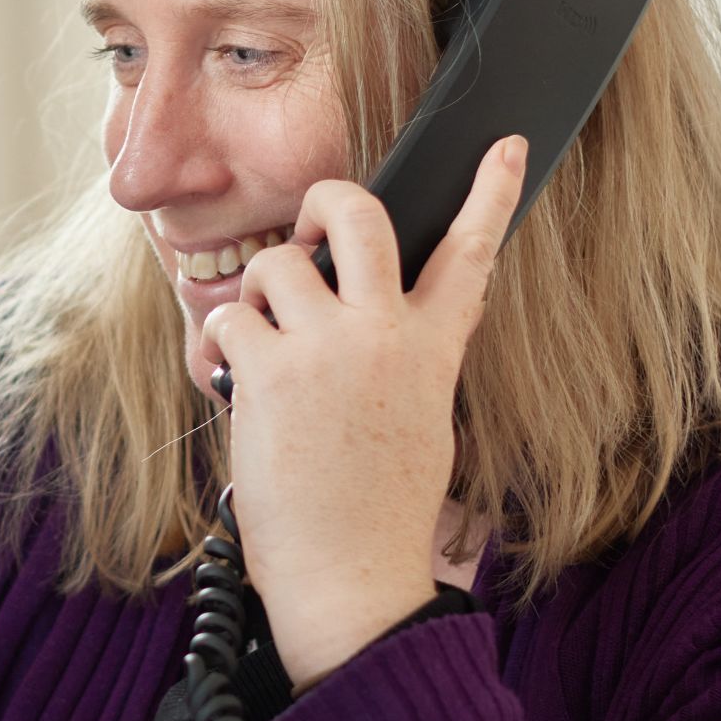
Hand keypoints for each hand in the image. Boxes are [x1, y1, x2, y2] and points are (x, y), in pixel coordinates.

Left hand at [196, 135, 526, 689]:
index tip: (502, 147)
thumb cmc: (377, 510)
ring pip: (277, 263)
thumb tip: (356, 325)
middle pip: (356, 213)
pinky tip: (232, 381)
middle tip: (307, 235)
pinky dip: (219, 344)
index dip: (490, 192)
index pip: (470, 253)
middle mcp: (384, 335)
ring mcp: (327, 348)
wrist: (352, 573)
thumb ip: (397, 359)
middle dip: (322, 203)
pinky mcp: (270, 372)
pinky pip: (229, 319)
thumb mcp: (419, 421)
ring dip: (259, 295)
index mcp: (432, 349)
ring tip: (264, 346)